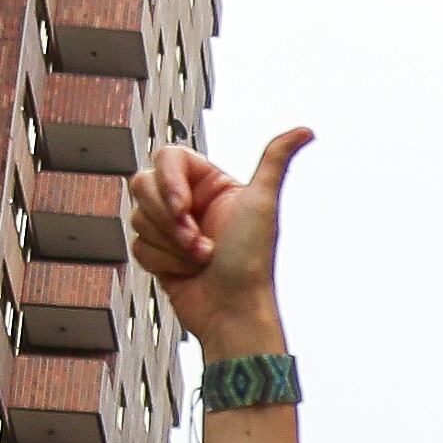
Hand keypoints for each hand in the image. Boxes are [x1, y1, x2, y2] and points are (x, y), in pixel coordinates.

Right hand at [127, 130, 310, 345]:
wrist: (232, 310)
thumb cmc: (250, 261)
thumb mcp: (264, 201)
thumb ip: (276, 159)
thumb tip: (304, 132)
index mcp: (211, 184)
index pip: (167, 158)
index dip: (169, 183)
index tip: (184, 207)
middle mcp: (190, 203)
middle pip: (144, 185)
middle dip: (170, 219)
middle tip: (197, 240)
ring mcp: (173, 229)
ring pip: (139, 217)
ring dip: (170, 244)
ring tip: (200, 258)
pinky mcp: (159, 254)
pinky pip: (137, 245)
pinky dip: (162, 261)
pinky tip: (187, 270)